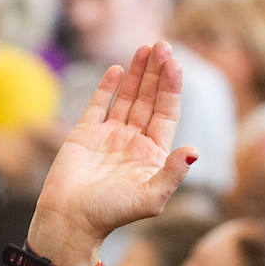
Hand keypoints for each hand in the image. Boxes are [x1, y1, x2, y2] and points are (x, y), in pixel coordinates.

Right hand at [29, 43, 195, 257]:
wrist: (70, 220)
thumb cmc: (110, 214)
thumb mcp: (149, 199)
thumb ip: (172, 174)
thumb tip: (194, 151)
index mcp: (152, 154)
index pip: (166, 113)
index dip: (171, 88)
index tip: (173, 63)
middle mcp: (133, 142)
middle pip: (149, 99)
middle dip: (156, 72)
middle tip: (161, 44)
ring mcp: (109, 136)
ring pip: (127, 97)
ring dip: (136, 73)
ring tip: (145, 48)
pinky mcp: (84, 134)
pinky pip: (98, 105)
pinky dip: (107, 87)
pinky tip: (117, 68)